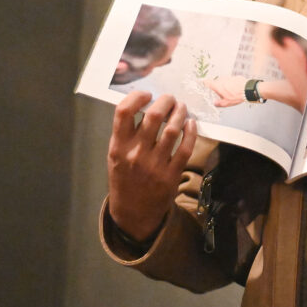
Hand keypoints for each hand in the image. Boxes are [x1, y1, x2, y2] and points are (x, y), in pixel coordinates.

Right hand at [107, 92, 197, 240]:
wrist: (133, 212)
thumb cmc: (125, 178)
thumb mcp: (116, 155)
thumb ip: (126, 133)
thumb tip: (145, 103)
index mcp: (118, 146)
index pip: (124, 111)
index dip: (137, 97)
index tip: (147, 94)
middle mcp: (135, 154)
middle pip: (154, 115)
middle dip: (166, 101)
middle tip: (170, 98)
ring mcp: (154, 165)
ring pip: (173, 129)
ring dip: (180, 113)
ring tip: (181, 108)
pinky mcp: (171, 174)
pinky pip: (186, 147)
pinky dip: (190, 131)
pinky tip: (190, 124)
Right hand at [205, 76, 247, 106]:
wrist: (247, 90)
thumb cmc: (236, 96)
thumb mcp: (226, 103)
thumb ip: (218, 103)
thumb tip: (215, 103)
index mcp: (217, 85)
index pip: (207, 82)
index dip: (203, 82)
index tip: (201, 82)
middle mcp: (222, 80)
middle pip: (216, 83)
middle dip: (217, 87)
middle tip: (220, 94)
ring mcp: (228, 77)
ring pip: (224, 82)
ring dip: (225, 86)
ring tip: (230, 93)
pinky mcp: (234, 77)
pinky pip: (230, 81)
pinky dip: (231, 85)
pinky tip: (235, 90)